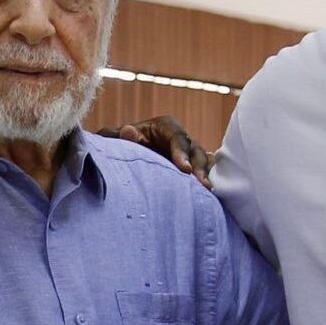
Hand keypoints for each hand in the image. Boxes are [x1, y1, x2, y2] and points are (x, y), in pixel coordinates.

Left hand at [97, 115, 213, 188]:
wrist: (128, 156)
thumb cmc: (123, 143)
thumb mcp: (117, 136)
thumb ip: (118, 135)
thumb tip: (128, 132)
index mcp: (166, 127)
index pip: (178, 138)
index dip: (182, 152)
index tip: (185, 169)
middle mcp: (182, 139)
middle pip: (196, 151)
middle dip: (200, 168)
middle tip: (203, 185)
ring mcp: (190, 155)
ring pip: (204, 163)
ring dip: (206, 177)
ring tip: (208, 192)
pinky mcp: (194, 169)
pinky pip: (206, 174)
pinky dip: (208, 183)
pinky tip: (208, 197)